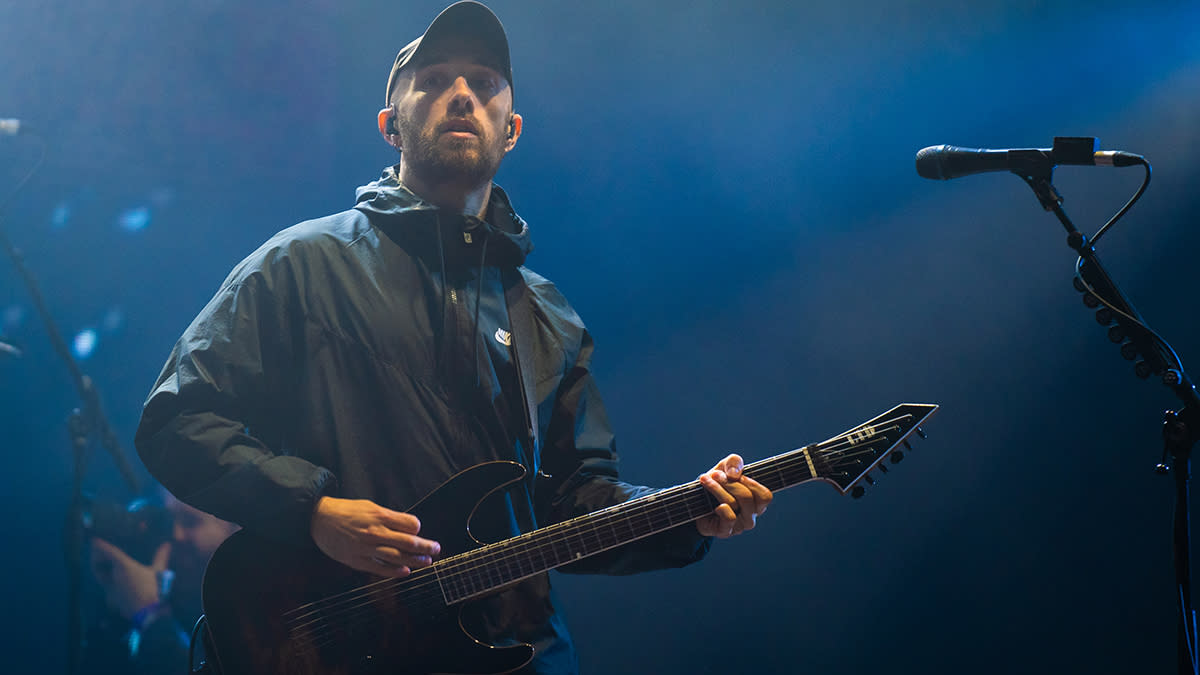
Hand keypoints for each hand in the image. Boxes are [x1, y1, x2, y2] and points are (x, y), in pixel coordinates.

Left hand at [89, 538, 169, 619]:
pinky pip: (107, 587)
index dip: (100, 545)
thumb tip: (167, 545)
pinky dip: (109, 581)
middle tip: (99, 553)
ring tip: (109, 566)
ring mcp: (110, 590)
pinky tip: (118, 582)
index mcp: (123, 566)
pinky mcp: (112, 600)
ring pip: (100, 577)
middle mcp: (113, 577)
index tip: (94, 539)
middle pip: (97, 566)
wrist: (149, 614)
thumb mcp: (159, 571)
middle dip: (96, 559)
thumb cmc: (155, 590)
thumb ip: (161, 557)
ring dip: (102, 570)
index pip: (108, 552)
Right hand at [310, 497, 440, 577]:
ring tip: (427, 562)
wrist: (318, 519)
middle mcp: (375, 532)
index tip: (419, 530)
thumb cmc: (346, 511)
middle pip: (407, 542)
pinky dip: (394, 571)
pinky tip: (406, 572)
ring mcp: (366, 548)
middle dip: (425, 547)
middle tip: (436, 549)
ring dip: (415, 561)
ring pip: (397, 557)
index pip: (409, 524)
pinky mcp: (357, 560)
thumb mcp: (369, 506)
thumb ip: (388, 516)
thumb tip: (407, 527)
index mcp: (379, 516)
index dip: (417, 528)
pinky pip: (380, 568)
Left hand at [695, 454, 772, 538]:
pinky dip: (721, 507)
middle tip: (715, 474)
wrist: (696, 500)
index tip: (735, 474)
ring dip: (717, 489)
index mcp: (757, 502)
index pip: (765, 496)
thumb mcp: (726, 467)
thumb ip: (734, 462)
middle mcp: (751, 515)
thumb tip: (734, 474)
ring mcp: (739, 525)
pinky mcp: (725, 531)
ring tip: (706, 480)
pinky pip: (729, 518)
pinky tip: (713, 504)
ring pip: (734, 504)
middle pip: (746, 497)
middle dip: (728, 483)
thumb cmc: (717, 483)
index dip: (751, 483)